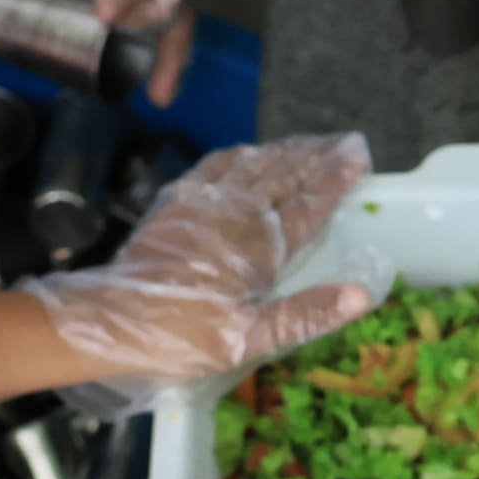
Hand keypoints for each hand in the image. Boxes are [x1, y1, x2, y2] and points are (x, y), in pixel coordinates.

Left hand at [31, 134, 377, 394]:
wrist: (114, 320)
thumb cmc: (186, 335)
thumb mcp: (252, 339)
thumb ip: (308, 314)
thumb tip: (363, 295)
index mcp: (261, 244)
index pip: (309, 203)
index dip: (336, 178)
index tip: (359, 155)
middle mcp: (237, 212)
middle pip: (286, 173)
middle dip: (318, 155)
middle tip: (345, 140)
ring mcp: (204, 202)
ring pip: (254, 164)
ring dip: (285, 150)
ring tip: (309, 142)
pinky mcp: (177, 202)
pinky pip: (216, 165)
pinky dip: (240, 154)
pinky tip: (247, 151)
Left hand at [76, 0, 203, 106]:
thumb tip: (110, 19)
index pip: (167, 8)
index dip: (141, 24)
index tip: (110, 28)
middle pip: (178, 16)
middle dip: (169, 57)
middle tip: (161, 96)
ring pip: (163, 1)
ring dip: (155, 36)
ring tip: (147, 69)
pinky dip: (137, 5)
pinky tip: (123, 18)